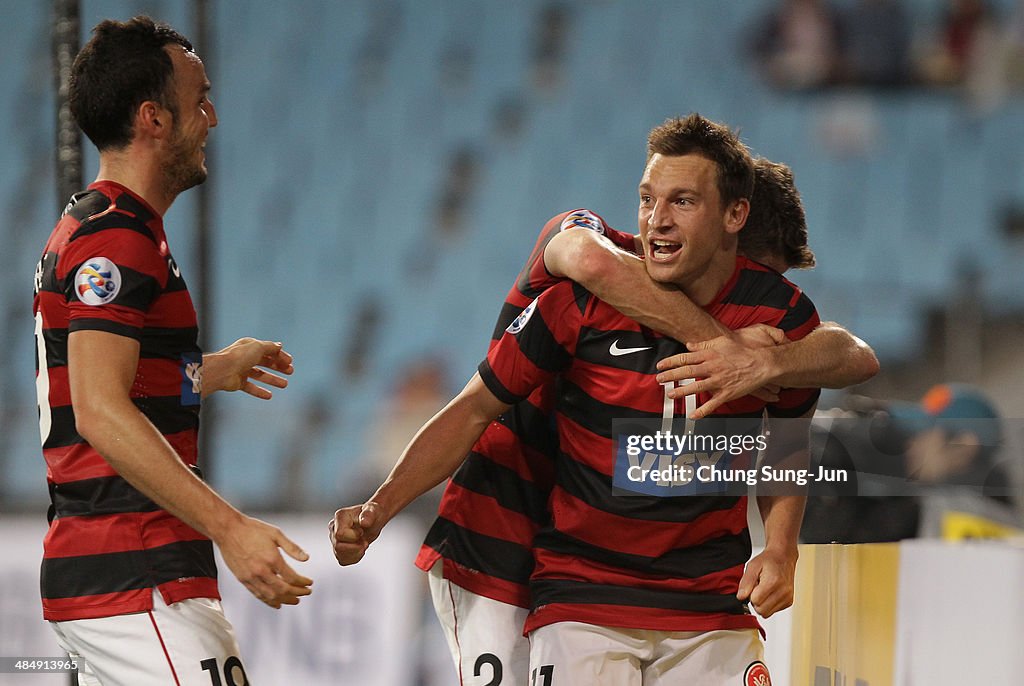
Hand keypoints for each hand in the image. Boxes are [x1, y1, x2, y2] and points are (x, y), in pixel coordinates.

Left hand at [207, 338, 293, 398]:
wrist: (222, 370)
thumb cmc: (238, 356)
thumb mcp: (258, 347)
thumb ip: (271, 347)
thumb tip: (280, 346)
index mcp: (250, 346)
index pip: (268, 350)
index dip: (280, 356)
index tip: (290, 362)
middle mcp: (245, 357)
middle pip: (265, 362)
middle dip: (278, 367)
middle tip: (290, 372)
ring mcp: (241, 370)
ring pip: (260, 375)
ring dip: (272, 379)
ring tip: (284, 384)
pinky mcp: (238, 382)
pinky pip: (251, 387)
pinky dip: (260, 391)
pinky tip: (269, 395)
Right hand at [216, 515, 312, 608]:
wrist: (228, 530)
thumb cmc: (253, 529)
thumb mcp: (276, 534)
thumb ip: (292, 548)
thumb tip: (306, 558)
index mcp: (272, 558)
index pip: (292, 577)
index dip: (303, 582)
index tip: (310, 583)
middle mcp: (262, 571)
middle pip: (283, 589)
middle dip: (297, 593)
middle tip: (306, 593)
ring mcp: (251, 577)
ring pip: (270, 596)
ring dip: (285, 600)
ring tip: (295, 600)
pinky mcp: (243, 579)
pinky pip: (257, 594)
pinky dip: (269, 601)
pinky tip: (277, 603)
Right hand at [328, 502, 385, 565]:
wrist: (374, 521)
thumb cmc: (373, 513)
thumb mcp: (374, 510)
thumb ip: (369, 514)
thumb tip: (364, 522)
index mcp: (340, 516)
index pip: (340, 534)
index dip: (354, 537)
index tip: (362, 531)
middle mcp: (333, 527)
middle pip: (338, 547)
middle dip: (355, 547)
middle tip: (365, 541)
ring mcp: (334, 539)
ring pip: (340, 555)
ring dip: (356, 553)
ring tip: (363, 544)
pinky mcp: (337, 549)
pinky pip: (343, 560)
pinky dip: (354, 558)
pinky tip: (359, 549)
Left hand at [655, 325, 785, 418]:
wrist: (762, 363)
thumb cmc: (743, 352)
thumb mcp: (722, 342)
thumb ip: (704, 345)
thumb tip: (689, 345)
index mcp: (710, 355)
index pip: (685, 358)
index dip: (670, 362)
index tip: (660, 366)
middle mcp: (712, 368)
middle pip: (687, 371)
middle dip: (671, 376)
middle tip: (659, 379)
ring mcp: (719, 381)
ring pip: (696, 387)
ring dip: (681, 391)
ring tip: (670, 394)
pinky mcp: (727, 393)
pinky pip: (712, 404)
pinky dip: (702, 411)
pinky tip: (692, 415)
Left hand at [736, 546, 797, 617]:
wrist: (783, 557)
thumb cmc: (768, 561)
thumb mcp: (752, 566)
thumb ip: (745, 582)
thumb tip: (740, 597)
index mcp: (773, 582)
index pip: (755, 601)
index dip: (750, 594)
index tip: (753, 585)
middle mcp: (783, 592)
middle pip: (761, 610)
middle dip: (756, 601)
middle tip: (757, 589)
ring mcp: (787, 598)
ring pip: (767, 613)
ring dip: (762, 604)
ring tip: (764, 590)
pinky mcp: (789, 602)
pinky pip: (773, 611)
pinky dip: (769, 604)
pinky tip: (770, 593)